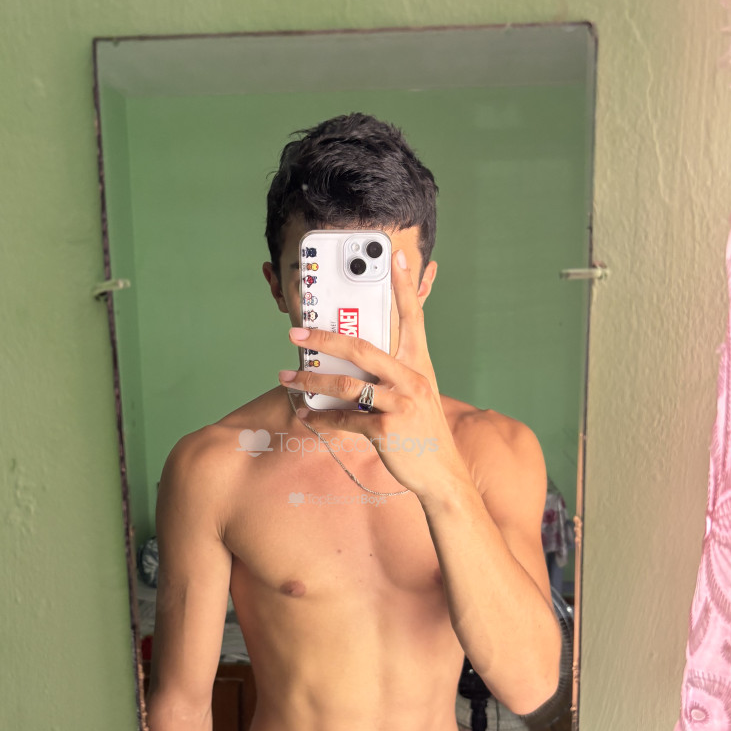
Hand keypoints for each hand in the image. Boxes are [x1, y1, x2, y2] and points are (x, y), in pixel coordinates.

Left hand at [279, 248, 467, 497]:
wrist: (442, 472)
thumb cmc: (423, 430)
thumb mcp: (420, 393)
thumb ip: (395, 371)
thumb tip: (355, 358)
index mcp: (419, 364)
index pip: (413, 317)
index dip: (404, 286)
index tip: (394, 258)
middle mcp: (412, 378)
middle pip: (361, 347)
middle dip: (323, 338)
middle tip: (296, 332)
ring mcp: (400, 404)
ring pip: (346, 385)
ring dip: (311, 380)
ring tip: (287, 378)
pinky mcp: (387, 430)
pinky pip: (345, 419)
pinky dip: (321, 417)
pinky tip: (307, 415)